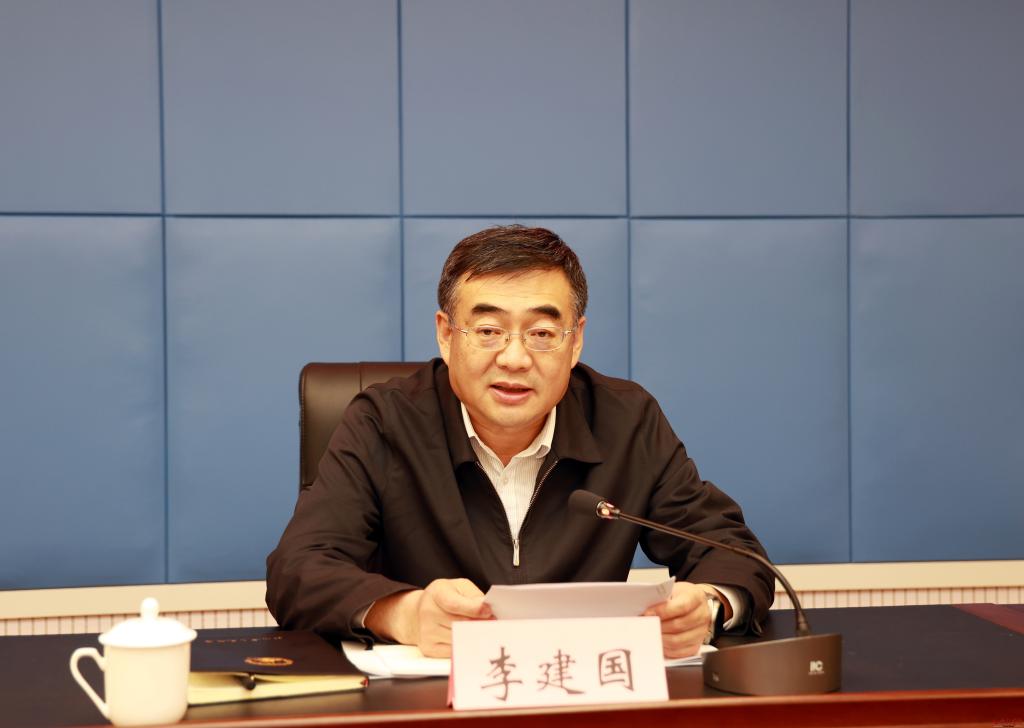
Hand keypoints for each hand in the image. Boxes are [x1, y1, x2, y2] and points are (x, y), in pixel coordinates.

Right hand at [364, 578, 491, 656]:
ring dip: (475, 636)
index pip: (454, 604)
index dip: (473, 608)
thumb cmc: (445, 597)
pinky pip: (454, 651)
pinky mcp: (429, 649)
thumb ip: (474, 597)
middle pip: (460, 624)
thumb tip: (488, 611)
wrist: (419, 613)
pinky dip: (466, 646)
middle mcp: (428, 612)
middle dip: (480, 624)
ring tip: (482, 630)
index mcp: (437, 593)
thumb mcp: (459, 587)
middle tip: (494, 624)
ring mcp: (427, 632)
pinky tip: (470, 639)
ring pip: (460, 638)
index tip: (489, 611)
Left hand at [643, 582, 721, 658]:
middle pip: (678, 625)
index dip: (662, 611)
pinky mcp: (697, 644)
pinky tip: (659, 643)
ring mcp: (701, 631)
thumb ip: (662, 599)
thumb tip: (645, 611)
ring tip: (650, 634)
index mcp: (696, 597)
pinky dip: (668, 650)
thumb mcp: (673, 590)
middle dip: (659, 626)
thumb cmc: (680, 596)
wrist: (694, 604)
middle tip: (645, 625)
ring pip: (678, 641)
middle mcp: (702, 615)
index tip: (647, 613)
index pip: (681, 607)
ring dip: (661, 638)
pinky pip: (681, 652)